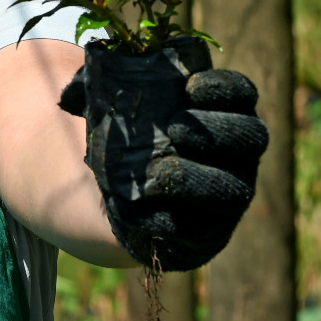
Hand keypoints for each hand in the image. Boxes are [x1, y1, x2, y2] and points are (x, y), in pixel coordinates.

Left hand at [59, 40, 267, 271]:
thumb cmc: (120, 133)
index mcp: (222, 112)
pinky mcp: (208, 234)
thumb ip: (98, 87)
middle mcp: (237, 154)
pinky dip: (173, 220)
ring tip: (161, 173)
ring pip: (234, 190)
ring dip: (199, 180)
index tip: (191, 85)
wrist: (111, 192)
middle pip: (250, 137)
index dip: (224, 88)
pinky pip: (202, 231)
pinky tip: (144, 208)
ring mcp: (228, 195)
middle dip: (217, 131)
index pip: (240, 93)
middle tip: (177, 128)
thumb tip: (70, 96)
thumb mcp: (110, 102)